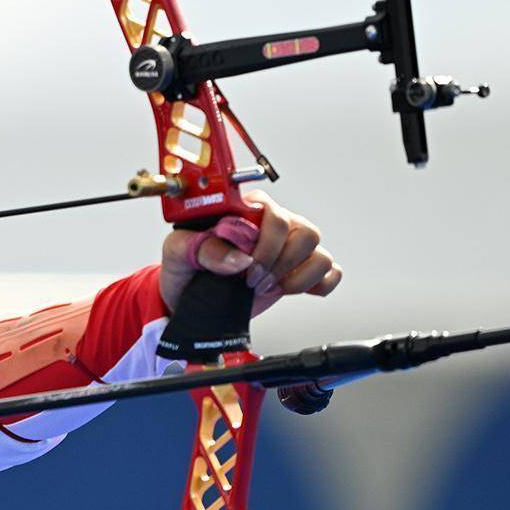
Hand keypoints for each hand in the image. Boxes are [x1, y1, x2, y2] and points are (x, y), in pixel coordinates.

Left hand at [157, 190, 340, 317]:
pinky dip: (318, 286)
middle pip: (307, 234)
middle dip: (281, 264)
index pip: (277, 215)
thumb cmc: (184, 267)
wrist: (186, 299)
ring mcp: (291, 250)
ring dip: (297, 278)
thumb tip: (240, 259)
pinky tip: (289, 291)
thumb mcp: (178, 251)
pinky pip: (331, 274)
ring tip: (267, 289)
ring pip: (321, 255)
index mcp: (249, 211)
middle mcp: (276, 226)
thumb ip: (205, 248)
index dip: (268, 244)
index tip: (247, 268)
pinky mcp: (301, 273)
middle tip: (253, 283)